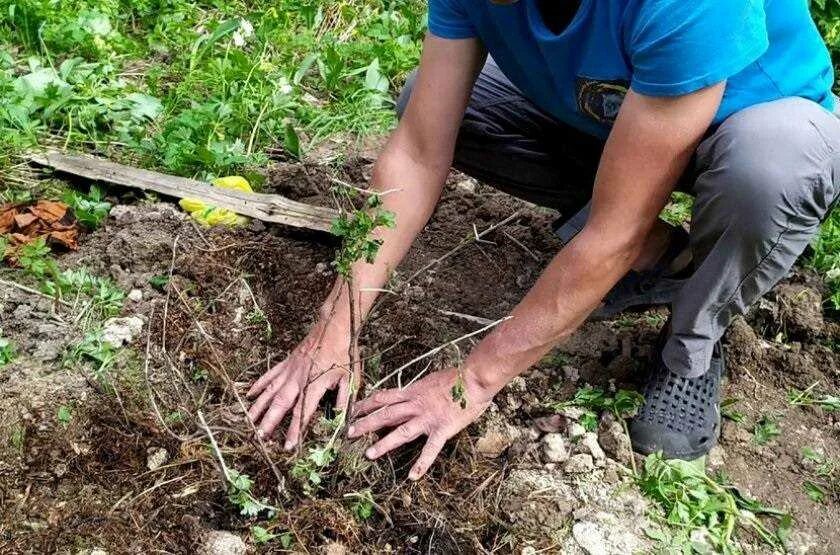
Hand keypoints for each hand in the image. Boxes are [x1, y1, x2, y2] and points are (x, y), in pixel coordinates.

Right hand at [246, 323, 357, 449]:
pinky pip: (269, 375)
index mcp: (314, 384)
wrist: (335, 328)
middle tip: (260, 437)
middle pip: (281, 404)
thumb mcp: (350, 378)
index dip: (295, 431)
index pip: (302, 412)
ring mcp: (290, 370)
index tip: (288, 446)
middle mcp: (298, 379)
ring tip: (249, 421)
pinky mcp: (286, 362)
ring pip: (270, 391)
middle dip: (269, 422)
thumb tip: (340, 420)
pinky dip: (258, 385)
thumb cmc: (345, 353)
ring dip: (259, 407)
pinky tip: (249, 395)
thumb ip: (343, 400)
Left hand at [348, 367, 492, 479]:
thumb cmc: (457, 377)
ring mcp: (427, 418)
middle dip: (366, 423)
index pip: (383, 397)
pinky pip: (430, 449)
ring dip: (383, 443)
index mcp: (413, 392)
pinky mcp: (442, 429)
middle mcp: (415, 405)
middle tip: (349, 433)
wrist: (474, 379)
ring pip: (400, 431)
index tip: (353, 410)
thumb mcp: (430, 379)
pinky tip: (412, 476)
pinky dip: (421, 463)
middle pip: (385, 414)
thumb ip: (419, 389)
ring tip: (368, 454)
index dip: (367, 404)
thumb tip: (411, 392)